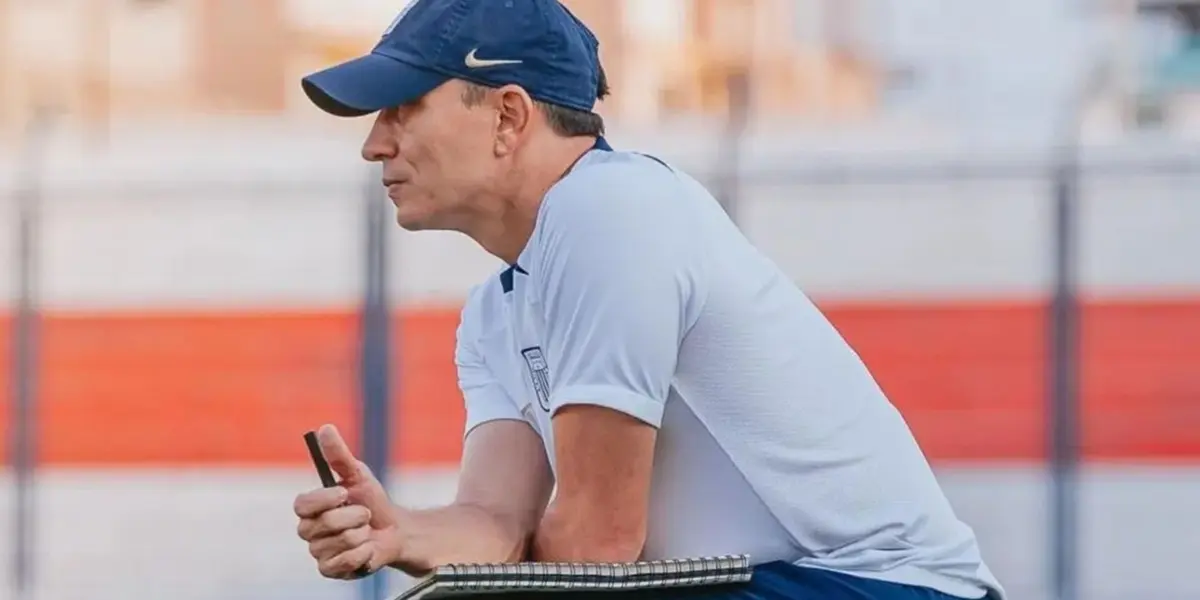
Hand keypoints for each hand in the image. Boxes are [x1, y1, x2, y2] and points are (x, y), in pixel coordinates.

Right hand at [294, 424, 401, 578]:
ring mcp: (319, 552)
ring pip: (335, 543)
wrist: (394, 530)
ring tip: (366, 531)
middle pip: (320, 525)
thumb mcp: (358, 474)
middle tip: (365, 514)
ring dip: (360, 534)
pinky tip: (367, 548)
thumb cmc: (373, 501)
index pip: (301, 505)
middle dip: (351, 517)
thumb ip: (339, 455)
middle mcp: (309, 530)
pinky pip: (343, 562)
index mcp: (310, 507)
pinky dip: (362, 553)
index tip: (344, 493)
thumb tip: (325, 428)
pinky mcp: (331, 570)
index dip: (323, 500)